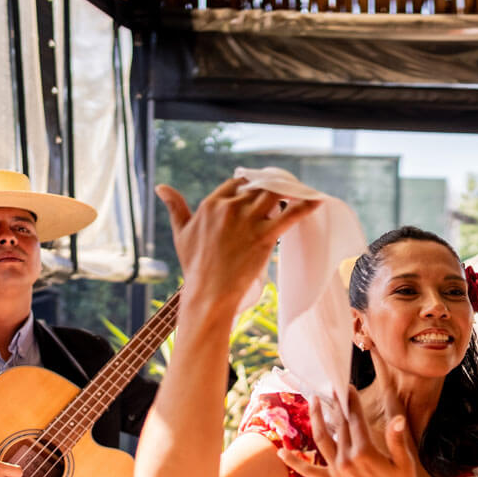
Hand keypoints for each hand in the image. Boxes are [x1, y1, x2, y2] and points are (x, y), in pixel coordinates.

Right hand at [155, 178, 318, 312]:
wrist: (208, 293)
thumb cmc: (195, 266)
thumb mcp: (181, 232)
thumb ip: (175, 207)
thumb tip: (160, 187)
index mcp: (210, 204)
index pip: (236, 183)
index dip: (250, 184)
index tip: (259, 188)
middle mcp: (229, 208)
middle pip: (257, 187)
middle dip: (271, 186)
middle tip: (283, 190)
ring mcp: (248, 221)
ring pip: (273, 195)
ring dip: (287, 191)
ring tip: (297, 193)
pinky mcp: (264, 236)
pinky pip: (289, 215)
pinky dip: (305, 205)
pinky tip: (317, 199)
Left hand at [277, 386, 424, 476]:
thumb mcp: (405, 463)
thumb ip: (397, 439)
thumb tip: (397, 419)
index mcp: (365, 452)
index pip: (356, 420)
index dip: (351, 401)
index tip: (347, 387)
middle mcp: (347, 460)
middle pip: (340, 426)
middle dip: (336, 405)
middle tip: (332, 388)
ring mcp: (338, 472)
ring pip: (322, 440)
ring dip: (316, 420)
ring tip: (313, 402)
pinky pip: (310, 472)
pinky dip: (295, 462)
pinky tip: (281, 453)